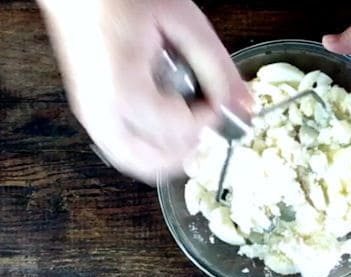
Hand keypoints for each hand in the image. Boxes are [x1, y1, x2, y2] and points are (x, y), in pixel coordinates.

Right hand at [38, 0, 249, 182]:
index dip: (210, 120)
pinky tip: (170, 128)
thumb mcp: (181, 22)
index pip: (180, 129)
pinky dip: (152, 151)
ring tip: (193, 127)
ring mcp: (91, 117)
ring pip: (136, 163)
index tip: (222, 102)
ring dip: (171, 155)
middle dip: (190, 149)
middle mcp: (101, 113)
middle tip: (210, 124)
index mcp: (123, 90)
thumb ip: (216, 66)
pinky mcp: (91, 115)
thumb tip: (244, 105)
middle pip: (155, 161)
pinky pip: (123, 152)